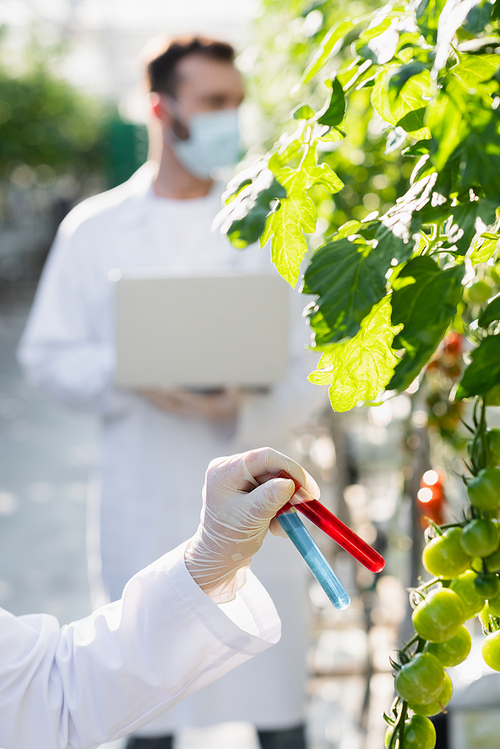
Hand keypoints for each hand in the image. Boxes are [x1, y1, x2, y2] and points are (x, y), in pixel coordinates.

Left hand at [140, 387, 239, 420]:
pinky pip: (167, 407)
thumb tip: (233, 387)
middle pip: (171, 403)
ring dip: (153, 399)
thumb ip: (234, 394)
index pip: (188, 400)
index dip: (176, 394)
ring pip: (167, 406)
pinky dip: (156, 401)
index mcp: (205, 407)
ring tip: (140, 389)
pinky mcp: (183, 411)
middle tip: (144, 387)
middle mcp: (194, 411)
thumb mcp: (236, 399)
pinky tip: (147, 395)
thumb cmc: (232, 402)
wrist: (230, 415)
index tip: (164, 388)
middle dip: (157, 396)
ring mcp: (187, 412)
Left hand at [184, 447, 319, 601]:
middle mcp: (229, 469)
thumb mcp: (251, 519)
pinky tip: (275, 527)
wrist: (218, 560)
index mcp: (224, 472)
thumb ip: (270, 499)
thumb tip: (289, 482)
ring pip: (275, 481)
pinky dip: (279, 508)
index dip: (291, 469)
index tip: (310, 489)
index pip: (264, 457)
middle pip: (271, 468)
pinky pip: (271, 491)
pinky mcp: (246, 489)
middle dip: (289, 490)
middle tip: (305, 506)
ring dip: (284, 504)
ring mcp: (238, 479)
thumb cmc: (229, 541)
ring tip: (280, 528)